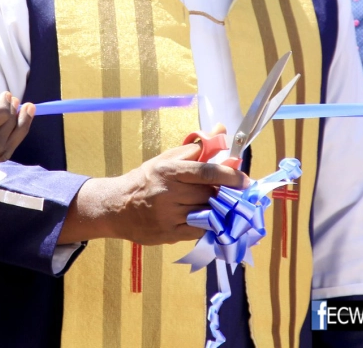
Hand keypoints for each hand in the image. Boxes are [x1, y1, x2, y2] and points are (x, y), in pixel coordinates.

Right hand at [59, 124, 246, 244]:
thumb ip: (196, 148)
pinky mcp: (169, 234)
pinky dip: (208, 226)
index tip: (245, 180)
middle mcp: (168, 192)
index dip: (230, 176)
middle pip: (209, 194)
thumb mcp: (167, 159)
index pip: (207, 172)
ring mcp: (168, 215)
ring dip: (216, 210)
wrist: (116, 206)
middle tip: (229, 193)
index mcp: (169, 170)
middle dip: (222, 194)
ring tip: (218, 206)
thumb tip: (221, 129)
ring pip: (206, 213)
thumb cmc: (146, 179)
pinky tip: (208, 219)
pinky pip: (199, 231)